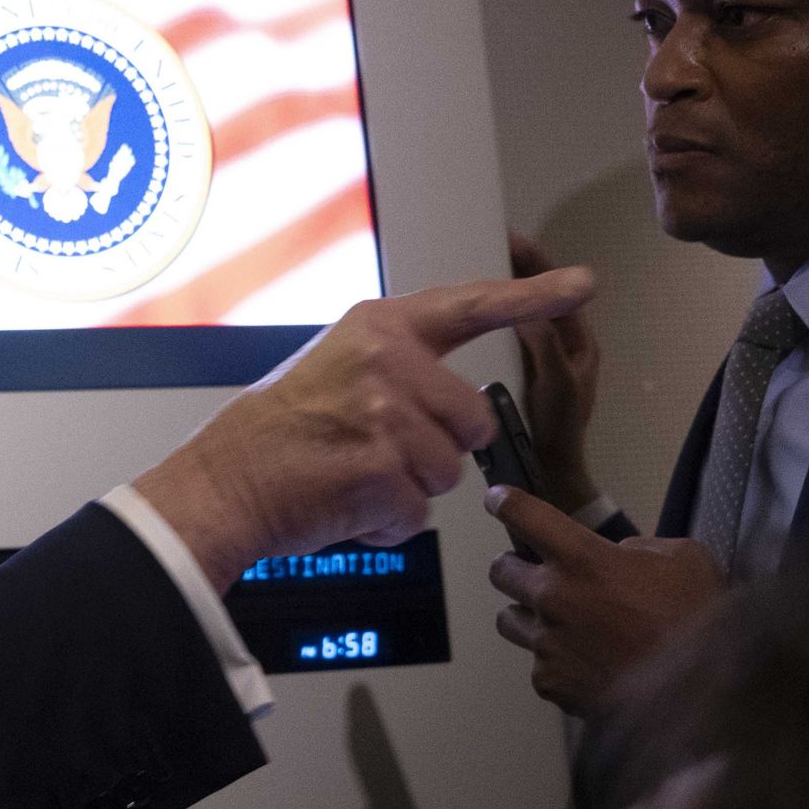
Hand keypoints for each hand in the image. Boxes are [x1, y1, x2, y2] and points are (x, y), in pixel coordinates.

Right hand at [134, 267, 594, 592]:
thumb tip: (447, 404)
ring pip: (450, 473)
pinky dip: (388, 524)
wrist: (225, 483)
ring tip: (355, 477)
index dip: (532, 297)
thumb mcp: (336, 368)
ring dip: (412, 491)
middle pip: (473, 420)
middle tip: (381, 453)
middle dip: (443, 450)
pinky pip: (418, 514)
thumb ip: (396, 370)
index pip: (471, 306)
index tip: (582, 284)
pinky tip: (347, 504)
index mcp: (381, 328)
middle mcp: (390, 363)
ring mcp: (388, 417)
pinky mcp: (385, 472)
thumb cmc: (277, 434)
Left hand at [486, 486, 725, 715]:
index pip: (523, 515)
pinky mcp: (549, 682)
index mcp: (582, 558)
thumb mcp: (682, 558)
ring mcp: (546, 643)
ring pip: (509, 619)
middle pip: (499, 571)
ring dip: (527, 615)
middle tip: (534, 572)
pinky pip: (538, 665)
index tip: (498, 501)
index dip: (505, 503)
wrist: (694, 690)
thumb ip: (641, 549)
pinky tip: (585, 664)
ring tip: (557, 622)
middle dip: (514, 567)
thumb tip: (620, 557)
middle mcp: (553, 597)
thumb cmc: (694, 620)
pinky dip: (555, 662)